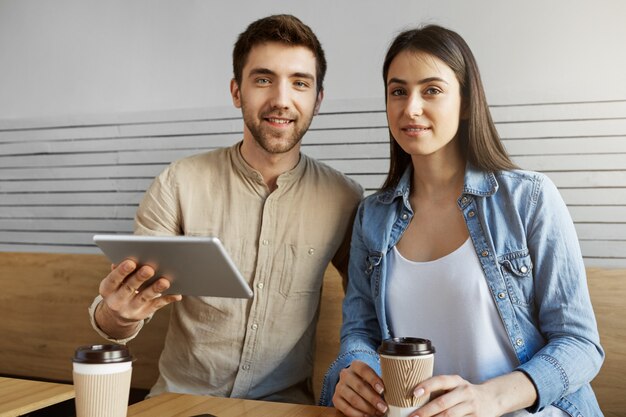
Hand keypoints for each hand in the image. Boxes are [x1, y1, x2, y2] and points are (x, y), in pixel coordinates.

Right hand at [95, 259, 181, 337]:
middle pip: (129, 288)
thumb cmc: (119, 288)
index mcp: (107, 289)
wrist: (118, 315)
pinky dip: (167, 299)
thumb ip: (120, 270)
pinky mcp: (144, 313)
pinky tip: (177, 294)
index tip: (131, 262)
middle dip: (139, 278)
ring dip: (155, 289)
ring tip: (165, 281)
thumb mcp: (114, 281)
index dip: (121, 271)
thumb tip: (126, 257)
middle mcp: (117, 301)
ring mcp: (131, 309)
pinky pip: (157, 305)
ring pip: (144, 297)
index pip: (113, 279)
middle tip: (149, 269)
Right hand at [332, 360, 387, 416]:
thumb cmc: (367, 381)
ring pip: (353, 398)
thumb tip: (395, 391)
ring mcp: (339, 387)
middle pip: (359, 386)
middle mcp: (346, 374)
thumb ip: (380, 382)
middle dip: (373, 399)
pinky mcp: (336, 399)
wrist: (351, 384)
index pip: (364, 370)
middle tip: (384, 407)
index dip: (373, 380)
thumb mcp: (372, 377)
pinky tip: (367, 416)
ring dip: (367, 408)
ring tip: (378, 413)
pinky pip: (346, 408)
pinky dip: (358, 414)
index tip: (382, 390)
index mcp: (356, 365)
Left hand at [409, 372, 535, 416]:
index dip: (427, 386)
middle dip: (426, 411)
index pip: (440, 381)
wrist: (492, 398)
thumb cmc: (464, 392)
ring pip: (450, 416)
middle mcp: (465, 392)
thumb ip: (439, 389)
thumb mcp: (455, 385)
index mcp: (456, 381)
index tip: (414, 393)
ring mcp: (472, 406)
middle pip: (443, 403)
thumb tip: (414, 397)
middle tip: (413, 416)